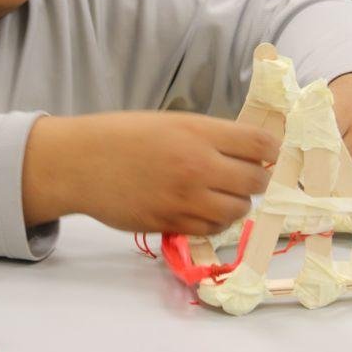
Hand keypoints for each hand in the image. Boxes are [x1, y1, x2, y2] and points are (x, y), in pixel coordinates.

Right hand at [23, 111, 278, 235]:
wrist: (80, 162)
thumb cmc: (121, 136)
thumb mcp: (169, 122)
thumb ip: (208, 136)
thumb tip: (247, 151)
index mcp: (197, 132)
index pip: (260, 143)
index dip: (271, 148)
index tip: (267, 152)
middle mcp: (197, 165)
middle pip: (256, 180)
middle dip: (256, 178)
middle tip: (246, 175)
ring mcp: (185, 198)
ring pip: (239, 210)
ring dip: (237, 203)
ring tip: (223, 195)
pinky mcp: (172, 223)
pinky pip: (213, 229)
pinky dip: (216, 222)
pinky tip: (205, 210)